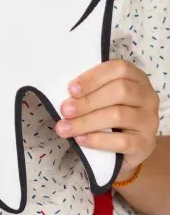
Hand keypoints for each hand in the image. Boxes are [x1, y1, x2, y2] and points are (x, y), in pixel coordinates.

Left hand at [55, 59, 159, 178]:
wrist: (129, 145)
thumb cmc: (110, 111)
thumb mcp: (103, 94)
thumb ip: (91, 88)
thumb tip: (65, 93)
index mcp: (136, 77)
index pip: (118, 69)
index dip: (93, 77)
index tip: (71, 89)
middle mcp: (148, 97)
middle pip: (119, 92)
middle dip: (87, 101)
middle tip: (65, 110)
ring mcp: (149, 121)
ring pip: (118, 116)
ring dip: (86, 121)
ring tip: (65, 127)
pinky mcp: (146, 144)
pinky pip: (121, 141)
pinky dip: (97, 140)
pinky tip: (81, 139)